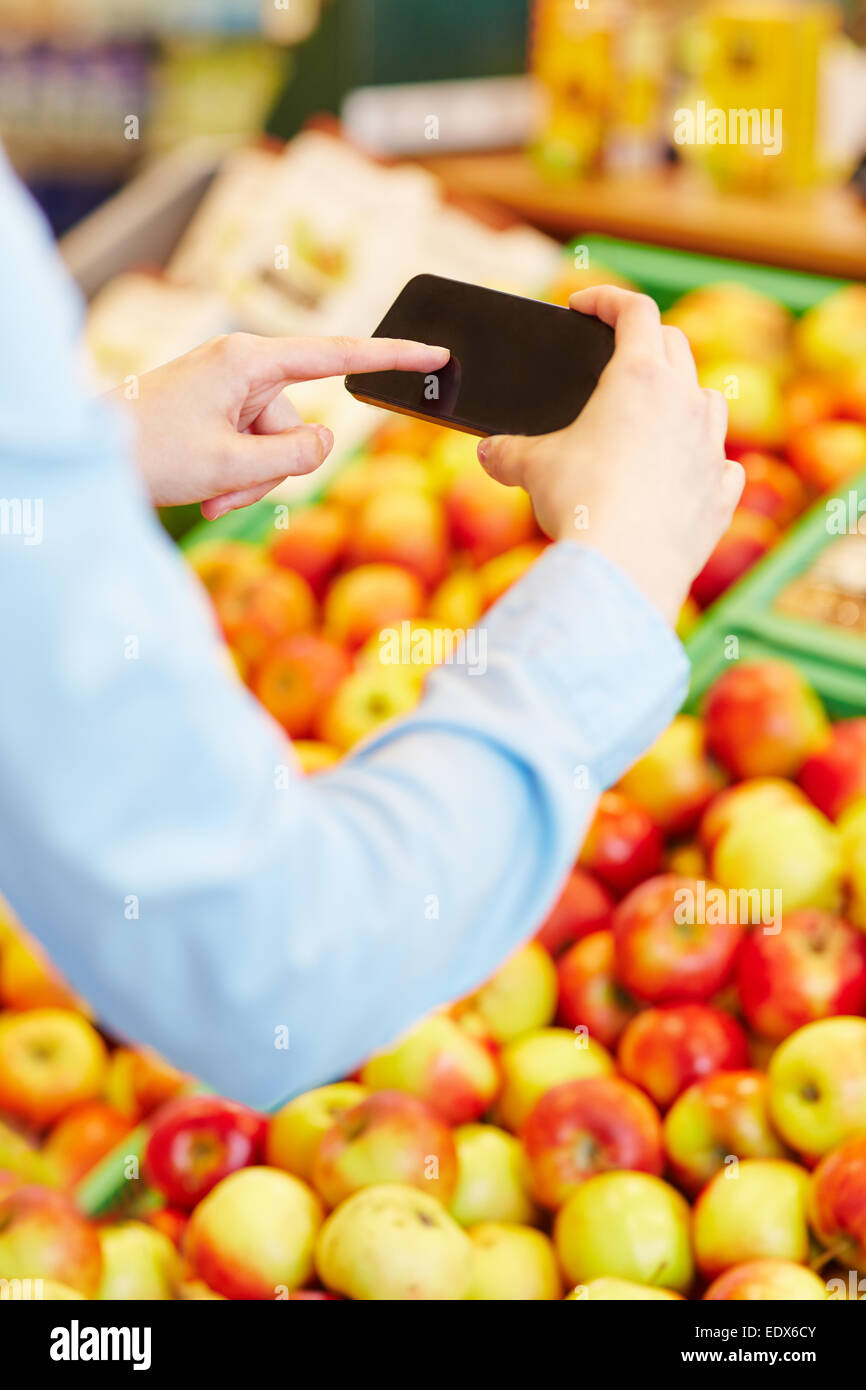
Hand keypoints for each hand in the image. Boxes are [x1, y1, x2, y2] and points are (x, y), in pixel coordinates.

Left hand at [113, 333, 449, 518]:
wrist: (89, 455)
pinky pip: (252, 448)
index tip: (436, 352)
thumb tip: (323, 442)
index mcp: (249, 361)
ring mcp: (230, 387)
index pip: (338, 354)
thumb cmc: (149, 452)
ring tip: (207, 493)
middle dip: (272, 468)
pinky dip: (236, 476)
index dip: (393, 356)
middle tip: (224, 492)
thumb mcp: (232, 465)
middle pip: (300, 424)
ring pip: (277, 445)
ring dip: (249, 480)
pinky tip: (205, 490)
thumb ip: (295, 455)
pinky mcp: (219, 407)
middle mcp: (243, 366)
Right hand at [477, 287, 743, 624]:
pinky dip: (704, 460)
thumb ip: (508, 451)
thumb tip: (489, 451)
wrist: (625, 568)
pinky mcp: (720, 494)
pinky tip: (685, 472)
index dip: (607, 299)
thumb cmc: (580, 503)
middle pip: (675, 346)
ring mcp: (710, 447)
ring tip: (656, 411)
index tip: (583, 305)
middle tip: (616, 351)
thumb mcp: (530, 469)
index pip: (634, 311)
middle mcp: (685, 402)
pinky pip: (722, 463)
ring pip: (708, 398)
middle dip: (645, 338)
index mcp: (640, 377)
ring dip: (684, 395)